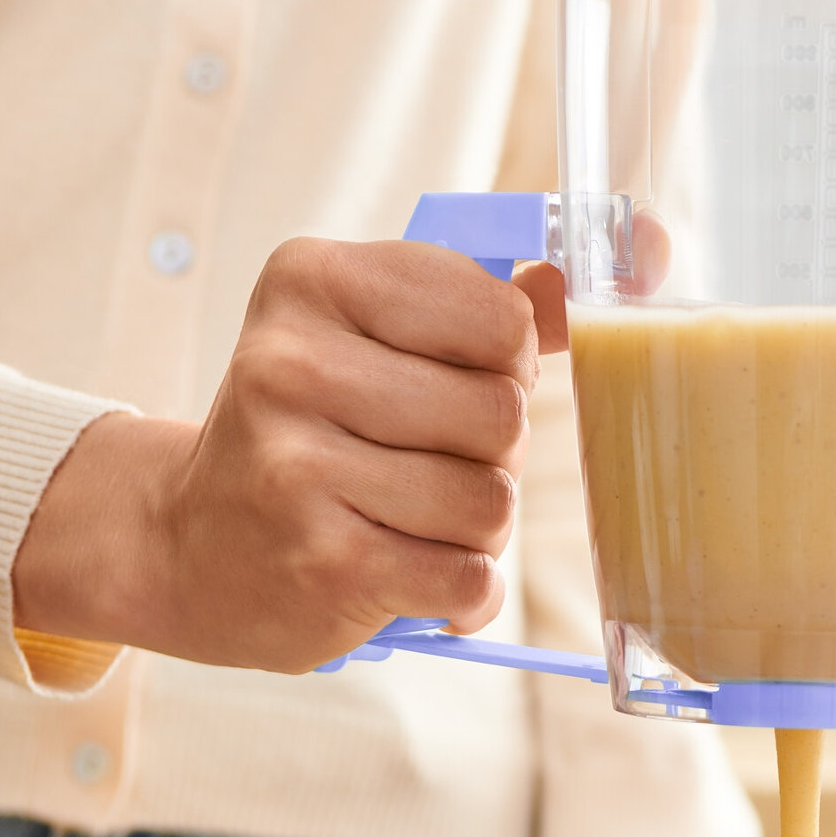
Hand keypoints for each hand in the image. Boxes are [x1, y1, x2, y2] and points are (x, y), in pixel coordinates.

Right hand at [14, 238, 562, 670]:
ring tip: (401, 518)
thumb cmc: (317, 429)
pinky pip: (469, 579)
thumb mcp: (387, 337)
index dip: (504, 367)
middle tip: (416, 462)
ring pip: (492, 504)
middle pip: (503, 417)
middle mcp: (291, 363)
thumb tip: (648, 245)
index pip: (504, 321)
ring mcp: (299, 466)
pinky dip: (458, 591)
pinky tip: (402, 572)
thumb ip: (511, 301)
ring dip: (471, 529)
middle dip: (488, 455)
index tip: (445, 381)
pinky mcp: (322, 563)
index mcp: (314, 279)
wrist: (188, 541)